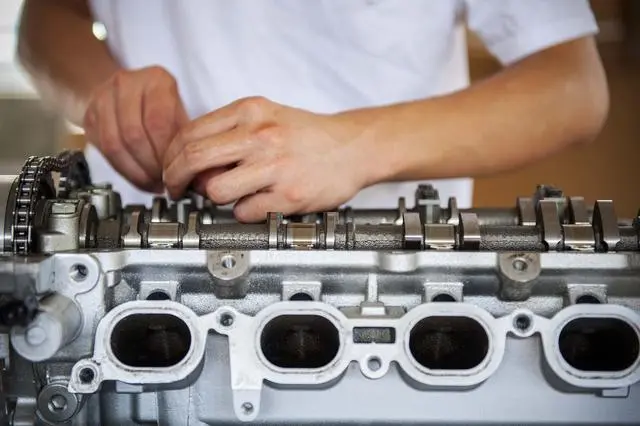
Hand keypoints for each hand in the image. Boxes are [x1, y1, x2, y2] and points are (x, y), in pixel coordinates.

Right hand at [83, 66, 187, 191]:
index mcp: (156, 79)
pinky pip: (103, 150)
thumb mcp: (182, 113)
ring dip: (136, 172)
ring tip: (153, 183)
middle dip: (151, 166)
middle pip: (134, 135)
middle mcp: (126, 83)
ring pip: (115, 145)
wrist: (126, 93)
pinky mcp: (89, 115)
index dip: (165, 153)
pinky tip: (139, 177)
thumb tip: (195, 171)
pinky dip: (123, 170)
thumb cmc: (162, 106)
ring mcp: (102, 97)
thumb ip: (186, 136)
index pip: (158, 121)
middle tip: (164, 181)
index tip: (175, 171)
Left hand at [163, 97, 374, 221]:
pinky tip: (257, 202)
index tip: (170, 169)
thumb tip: (192, 159)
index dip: (170, 156)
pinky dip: (244, 212)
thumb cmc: (309, 135)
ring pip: (215, 190)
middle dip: (175, 179)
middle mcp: (260, 135)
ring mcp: (275, 166)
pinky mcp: (288, 194)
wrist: (354, 148)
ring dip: (213, 198)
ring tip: (229, 194)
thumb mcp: (267, 116)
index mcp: (250, 111)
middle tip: (176, 189)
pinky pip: (244, 212)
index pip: (189, 133)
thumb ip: (230, 131)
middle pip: (192, 159)